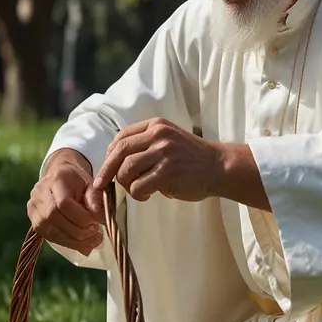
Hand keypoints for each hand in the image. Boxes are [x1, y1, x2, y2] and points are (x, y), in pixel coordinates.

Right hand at [27, 148, 102, 254]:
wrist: (60, 178)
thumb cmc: (77, 181)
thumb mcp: (91, 184)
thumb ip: (96, 200)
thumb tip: (101, 219)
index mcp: (56, 180)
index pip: (63, 203)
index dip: (81, 217)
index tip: (96, 222)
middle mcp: (39, 194)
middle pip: (54, 217)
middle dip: (78, 230)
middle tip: (95, 232)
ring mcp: (34, 210)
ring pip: (52, 231)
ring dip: (75, 240)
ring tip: (92, 240)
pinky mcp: (35, 223)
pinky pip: (51, 238)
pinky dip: (69, 243)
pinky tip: (83, 243)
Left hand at [91, 118, 229, 202]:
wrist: (219, 167)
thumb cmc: (190, 158)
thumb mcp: (167, 140)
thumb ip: (145, 144)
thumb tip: (113, 161)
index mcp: (155, 126)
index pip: (121, 137)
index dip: (109, 155)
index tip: (106, 169)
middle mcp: (158, 136)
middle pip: (119, 152)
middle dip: (106, 171)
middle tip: (101, 185)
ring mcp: (163, 153)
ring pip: (126, 170)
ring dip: (126, 184)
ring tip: (137, 190)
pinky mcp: (168, 173)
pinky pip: (138, 186)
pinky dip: (137, 194)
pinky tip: (147, 195)